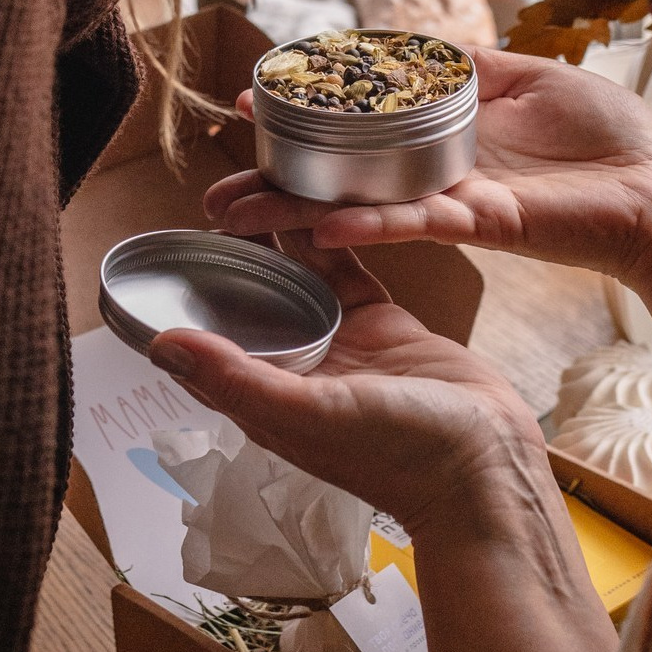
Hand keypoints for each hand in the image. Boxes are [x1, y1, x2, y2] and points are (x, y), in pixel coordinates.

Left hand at [152, 240, 555, 542]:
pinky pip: (348, 272)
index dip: (192, 304)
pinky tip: (317, 202)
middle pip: (256, 305)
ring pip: (301, 281)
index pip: (214, 347)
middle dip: (236, 259)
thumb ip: (236, 379)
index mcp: (270, 401)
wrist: (488, 463)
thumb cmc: (399, 455)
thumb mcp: (308, 415)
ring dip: (281, 241)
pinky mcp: (385, 324)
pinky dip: (333, 241)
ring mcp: (344, 346)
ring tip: (258, 188)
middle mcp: (300, 371)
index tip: (174, 254)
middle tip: (216, 202)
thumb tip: (163, 345)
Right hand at [205, 46, 651, 294]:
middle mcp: (439, 178)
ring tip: (242, 213)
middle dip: (280, 185)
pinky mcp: (486, 224)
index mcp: (446, 140)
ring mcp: (457, 205)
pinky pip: (418, 222)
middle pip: (345, 182)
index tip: (252, 103)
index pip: (359, 130)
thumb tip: (421, 41)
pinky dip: (371, 223)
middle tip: (218, 189)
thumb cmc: (609, 138)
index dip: (307, 119)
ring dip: (302, 212)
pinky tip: (323, 222)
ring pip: (364, 210)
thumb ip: (473, 64)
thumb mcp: (531, 77)